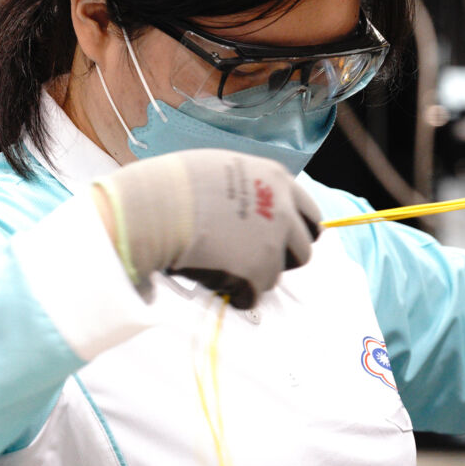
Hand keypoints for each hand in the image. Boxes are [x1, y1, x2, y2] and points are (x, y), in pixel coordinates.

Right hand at [93, 149, 321, 307]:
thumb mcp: (223, 169)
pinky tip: (210, 275)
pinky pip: (251, 296)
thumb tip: (253, 211)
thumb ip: (251, 189)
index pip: (310, 214)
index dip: (297, 231)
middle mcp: (282, 211)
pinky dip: (234, 293)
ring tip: (217, 261)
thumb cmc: (175, 185)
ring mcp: (271, 243)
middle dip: (280, 258)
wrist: (153, 208)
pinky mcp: (256, 273)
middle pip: (302, 249)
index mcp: (276, 180)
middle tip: (249, 259)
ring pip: (275, 275)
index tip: (284, 242)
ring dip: (252, 275)